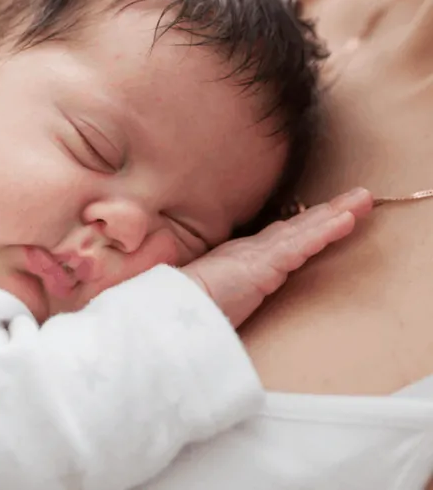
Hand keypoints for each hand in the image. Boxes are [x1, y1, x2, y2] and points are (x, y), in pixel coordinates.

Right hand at [182, 187, 372, 326]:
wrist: (159, 321)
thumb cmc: (172, 315)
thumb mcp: (195, 301)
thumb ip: (204, 291)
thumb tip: (200, 292)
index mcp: (232, 263)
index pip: (275, 241)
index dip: (299, 227)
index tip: (320, 216)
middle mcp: (246, 253)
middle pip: (294, 229)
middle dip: (325, 213)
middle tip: (353, 200)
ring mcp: (254, 257)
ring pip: (303, 231)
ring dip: (335, 214)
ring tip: (362, 200)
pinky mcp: (261, 265)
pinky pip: (301, 245)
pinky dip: (325, 231)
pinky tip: (347, 219)